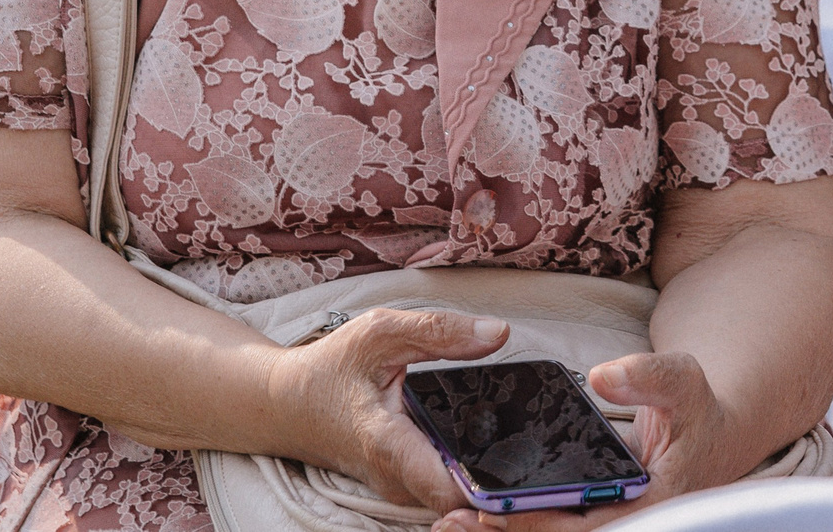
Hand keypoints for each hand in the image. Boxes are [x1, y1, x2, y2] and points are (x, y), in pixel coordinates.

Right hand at [269, 309, 510, 511]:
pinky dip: (473, 473)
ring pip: (458, 499)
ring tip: (528, 449)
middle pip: (464, 501)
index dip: (492, 488)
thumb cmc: (331, 368)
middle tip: (545, 457)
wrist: (287, 406)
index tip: (528, 470)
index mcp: (389, 444)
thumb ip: (440, 331)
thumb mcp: (380, 332)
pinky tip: (496, 448)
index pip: (449, 490)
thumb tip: (499, 333)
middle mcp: (397, 480)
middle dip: (503, 483)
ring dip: (491, 479)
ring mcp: (401, 489)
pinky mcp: (405, 488)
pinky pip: (448, 489)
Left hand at [433, 352, 733, 531]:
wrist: (709, 433)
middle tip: (453, 521)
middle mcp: (628, 519)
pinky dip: (516, 520)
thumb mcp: (683, 380)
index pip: (591, 525)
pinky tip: (475, 511)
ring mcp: (608, 519)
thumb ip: (648, 376)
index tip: (495, 513)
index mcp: (652, 501)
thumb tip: (603, 377)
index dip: (542, 523)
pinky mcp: (591, 513)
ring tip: (449, 523)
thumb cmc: (697, 408)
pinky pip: (552, 523)